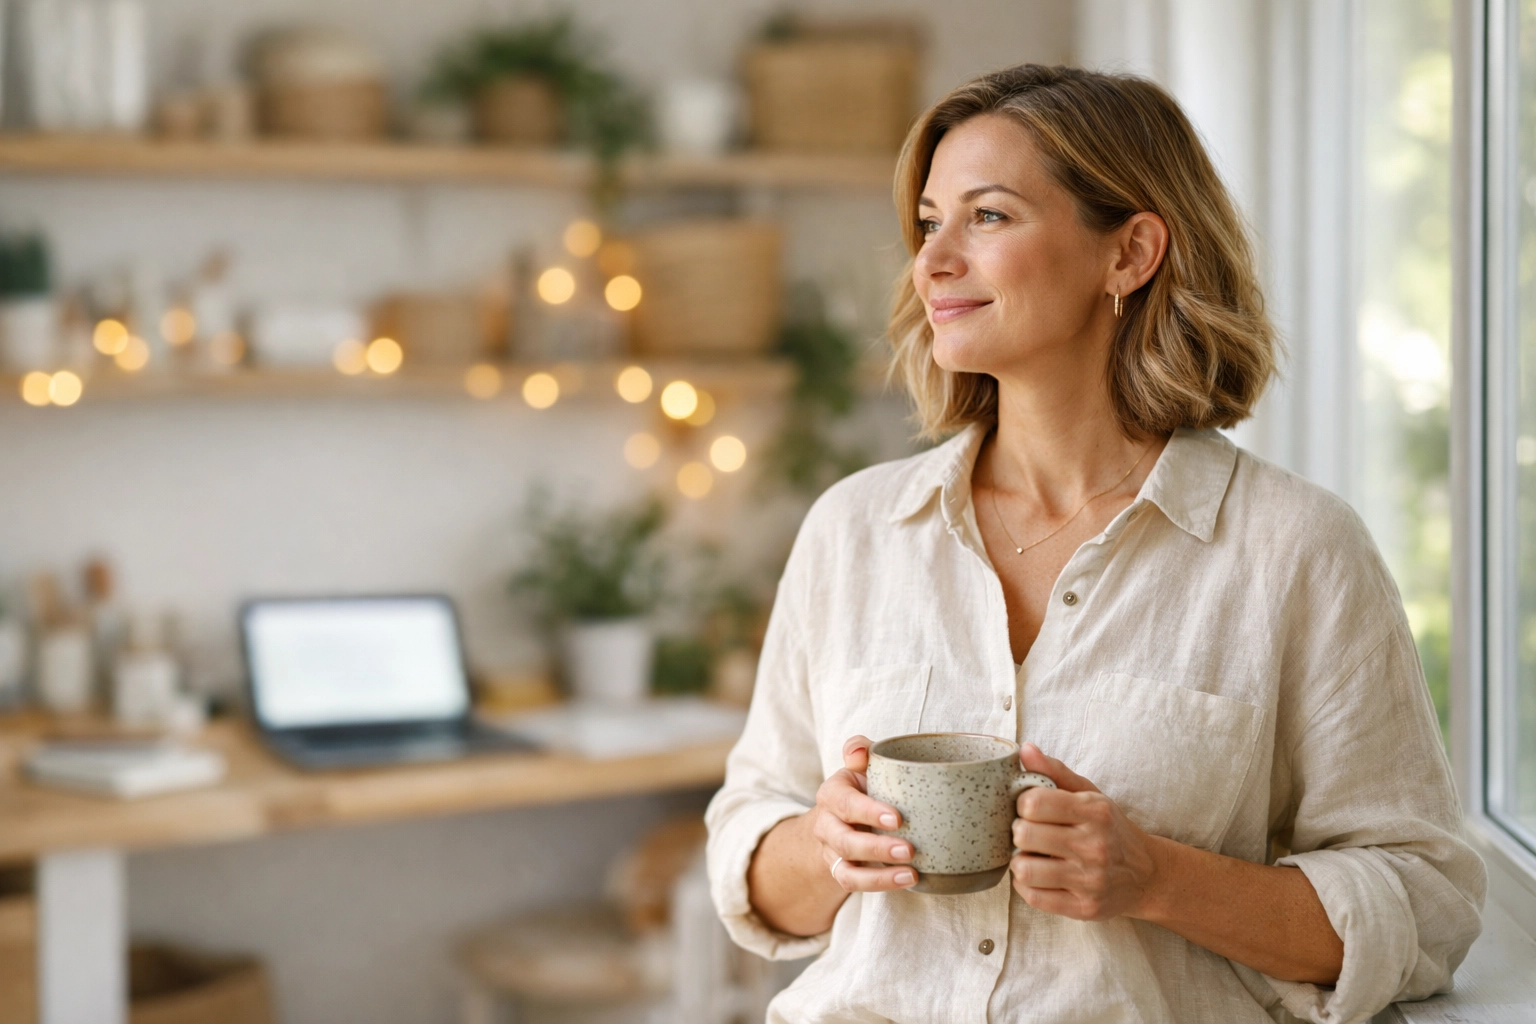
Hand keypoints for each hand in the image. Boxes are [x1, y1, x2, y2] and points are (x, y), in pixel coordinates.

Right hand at [810, 735, 918, 892]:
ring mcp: (832, 853)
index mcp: (832, 794)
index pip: (845, 802)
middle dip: (876, 847)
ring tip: (911, 874)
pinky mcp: (842, 873)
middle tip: (910, 849)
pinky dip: (880, 884)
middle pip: (844, 840)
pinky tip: (908, 880)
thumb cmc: (863, 787)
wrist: (843, 818)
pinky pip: (854, 885)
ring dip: (879, 875)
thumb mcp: (861, 765)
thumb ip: (860, 750)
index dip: (868, 812)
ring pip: (847, 870)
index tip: (898, 818)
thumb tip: (859, 751)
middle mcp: (827, 825)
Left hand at [1010, 743, 1160, 920]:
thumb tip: (1025, 749)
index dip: (1023, 804)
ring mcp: (1089, 880)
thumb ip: (1055, 771)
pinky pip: (1032, 897)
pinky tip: (1039, 875)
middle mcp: (1094, 846)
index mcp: (1094, 812)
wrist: (1147, 875)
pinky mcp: (1083, 908)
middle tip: (1029, 833)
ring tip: (1032, 856)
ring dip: (1020, 861)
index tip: (1031, 809)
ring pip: (1023, 869)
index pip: (1033, 802)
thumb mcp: (1090, 794)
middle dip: (1019, 832)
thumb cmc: (1110, 829)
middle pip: (1023, 835)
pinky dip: (1027, 885)